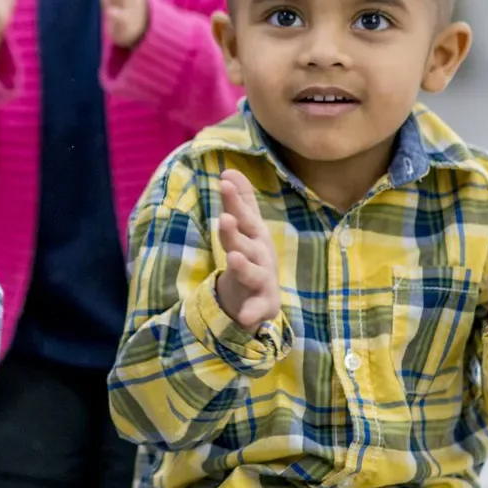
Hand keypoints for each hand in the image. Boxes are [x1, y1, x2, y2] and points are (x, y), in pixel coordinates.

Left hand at [215, 169, 281, 330]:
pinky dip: (252, 313)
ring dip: (243, 266)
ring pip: (252, 272)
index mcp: (254, 235)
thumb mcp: (245, 228)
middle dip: (236, 231)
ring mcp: (262, 279)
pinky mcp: (263, 304)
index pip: (242, 214)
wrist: (260, 294)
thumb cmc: (250, 254)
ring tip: (234, 259)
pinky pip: (257, 309)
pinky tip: (245, 317)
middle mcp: (260, 254)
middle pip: (246, 242)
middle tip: (226, 218)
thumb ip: (240, 201)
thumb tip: (230, 170)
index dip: (234, 199)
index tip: (224, 181)